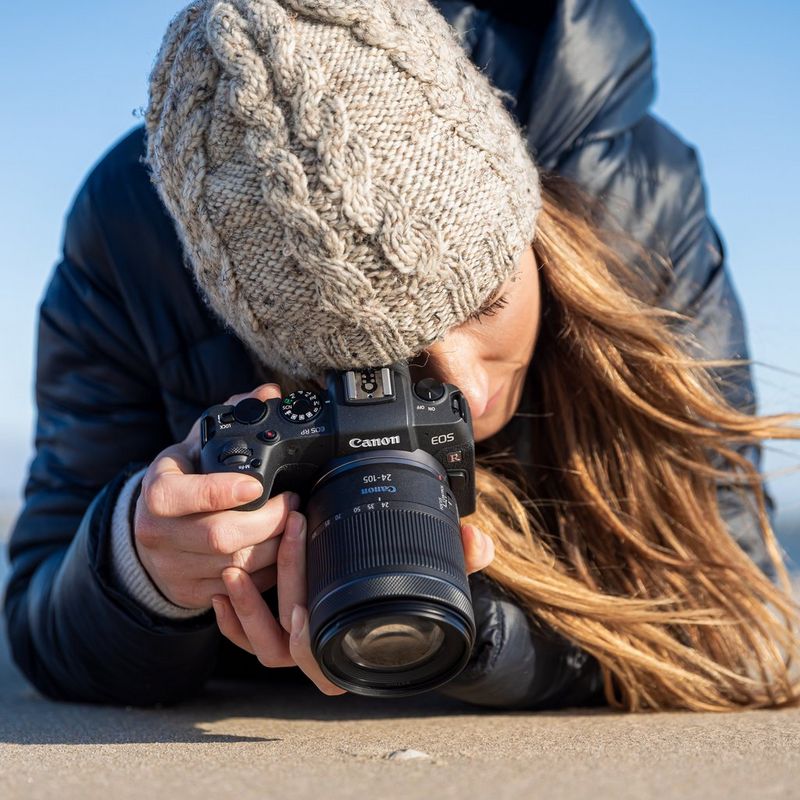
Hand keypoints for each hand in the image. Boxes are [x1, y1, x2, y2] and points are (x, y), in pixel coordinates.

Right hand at [133, 383, 293, 609]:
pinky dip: (269, 572)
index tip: (257, 485)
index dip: (221, 492)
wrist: (153, 528)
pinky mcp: (190, 593)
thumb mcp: (198, 443)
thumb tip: (268, 393)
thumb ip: (234, 414)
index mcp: (156, 491)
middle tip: (292, 503)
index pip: (181, 497)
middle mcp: (156, 533)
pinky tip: (283, 551)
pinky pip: (239, 589)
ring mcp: (172, 568)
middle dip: (268, 522)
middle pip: (220, 537)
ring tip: (294, 524)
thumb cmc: (184, 479)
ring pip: (235, 567)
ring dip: (275, 547)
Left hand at [211, 511, 495, 695]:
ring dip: (248, 608)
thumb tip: (479, 542)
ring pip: (263, 645)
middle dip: (286, 584)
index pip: (326, 664)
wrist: (388, 593)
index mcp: (358, 650)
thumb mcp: (435, 570)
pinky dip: (231, 618)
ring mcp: (298, 645)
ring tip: (238, 568)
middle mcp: (325, 655)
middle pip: (288, 644)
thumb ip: (458, 556)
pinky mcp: (277, 629)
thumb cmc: (410, 588)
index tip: (301, 609)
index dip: (308, 645)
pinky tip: (225, 585)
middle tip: (291, 531)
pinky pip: (245, 638)